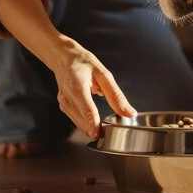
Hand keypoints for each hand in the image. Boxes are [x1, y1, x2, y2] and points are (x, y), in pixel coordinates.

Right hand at [0, 0, 136, 140]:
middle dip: (96, 129)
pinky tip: (96, 125)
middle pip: (82, 119)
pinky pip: (76, 120)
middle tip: (111, 134)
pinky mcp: (64, 107)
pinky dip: (86, 124)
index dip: (92, 122)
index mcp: (77, 85)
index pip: (86, 107)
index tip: (98, 133)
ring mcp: (64, 103)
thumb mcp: (104, 74)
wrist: (63, 57)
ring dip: (92, 129)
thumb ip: (116, 95)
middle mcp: (68, 96)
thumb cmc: (84, 63)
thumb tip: (129, 113)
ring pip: (79, 123)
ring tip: (106, 131)